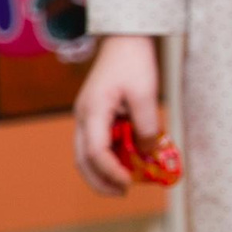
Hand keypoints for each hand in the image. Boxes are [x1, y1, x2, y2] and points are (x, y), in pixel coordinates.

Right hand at [71, 34, 160, 194]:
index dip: (111, 172)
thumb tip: (149, 154)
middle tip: (122, 193)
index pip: (95, 152)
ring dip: (105, 170)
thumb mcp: (145, 93)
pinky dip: (111, 156)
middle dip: (100, 180)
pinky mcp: (96, 115)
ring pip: (88, 154)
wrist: (125, 38)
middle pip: (82, 160)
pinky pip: (98, 142)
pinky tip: (129, 161)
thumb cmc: (134, 61)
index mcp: (91, 112)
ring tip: (127, 182)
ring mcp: (87, 117)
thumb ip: (147, 125)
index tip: (129, 184)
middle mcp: (83, 118)